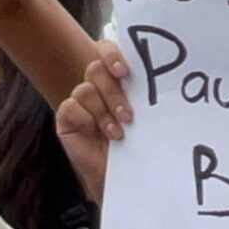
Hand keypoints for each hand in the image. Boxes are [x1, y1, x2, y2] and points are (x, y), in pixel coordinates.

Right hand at [54, 38, 136, 201]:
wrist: (124, 177)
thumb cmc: (137, 145)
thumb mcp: (144, 117)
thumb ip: (143, 95)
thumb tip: (160, 80)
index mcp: (116, 80)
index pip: (108, 51)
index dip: (113, 55)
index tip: (124, 71)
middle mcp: (97, 87)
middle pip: (96, 69)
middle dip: (113, 92)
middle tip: (127, 115)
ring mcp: (81, 101)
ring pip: (85, 89)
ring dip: (104, 111)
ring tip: (117, 132)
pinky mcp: (67, 117)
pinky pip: (71, 106)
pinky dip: (86, 118)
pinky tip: (97, 133)